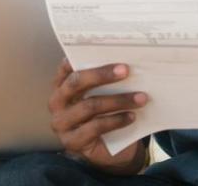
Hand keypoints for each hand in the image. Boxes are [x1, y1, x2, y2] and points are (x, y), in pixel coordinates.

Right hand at [47, 59, 148, 174]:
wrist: (108, 149)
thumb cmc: (104, 113)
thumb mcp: (103, 94)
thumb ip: (104, 80)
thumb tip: (123, 62)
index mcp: (61, 85)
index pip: (66, 67)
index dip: (80, 57)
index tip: (101, 49)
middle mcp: (57, 102)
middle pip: (76, 83)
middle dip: (102, 75)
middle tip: (126, 70)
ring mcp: (62, 123)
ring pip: (90, 106)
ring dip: (118, 100)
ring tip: (140, 98)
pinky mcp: (72, 141)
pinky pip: (96, 127)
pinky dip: (117, 120)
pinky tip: (132, 116)